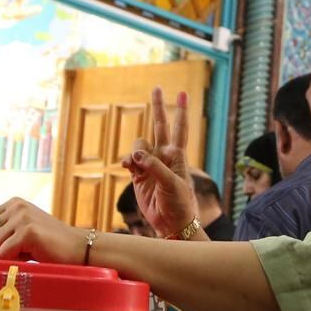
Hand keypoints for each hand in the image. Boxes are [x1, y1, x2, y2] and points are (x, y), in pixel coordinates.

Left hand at [0, 199, 83, 263]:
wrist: (78, 247)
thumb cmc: (50, 245)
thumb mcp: (23, 230)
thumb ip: (4, 231)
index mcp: (13, 203)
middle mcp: (15, 206)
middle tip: (6, 260)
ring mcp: (21, 217)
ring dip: (4, 257)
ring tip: (23, 256)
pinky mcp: (28, 231)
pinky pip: (4, 253)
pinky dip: (13, 260)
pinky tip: (30, 256)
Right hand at [122, 88, 197, 237]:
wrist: (171, 223)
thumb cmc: (179, 203)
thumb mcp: (172, 183)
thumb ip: (154, 166)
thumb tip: (136, 155)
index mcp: (177, 156)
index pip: (180, 128)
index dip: (181, 111)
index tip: (182, 93)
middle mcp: (164, 156)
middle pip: (160, 126)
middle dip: (158, 107)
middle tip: (156, 88)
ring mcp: (151, 165)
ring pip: (139, 146)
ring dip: (135, 151)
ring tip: (136, 165)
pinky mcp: (139, 176)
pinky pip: (130, 161)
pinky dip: (127, 161)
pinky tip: (128, 167)